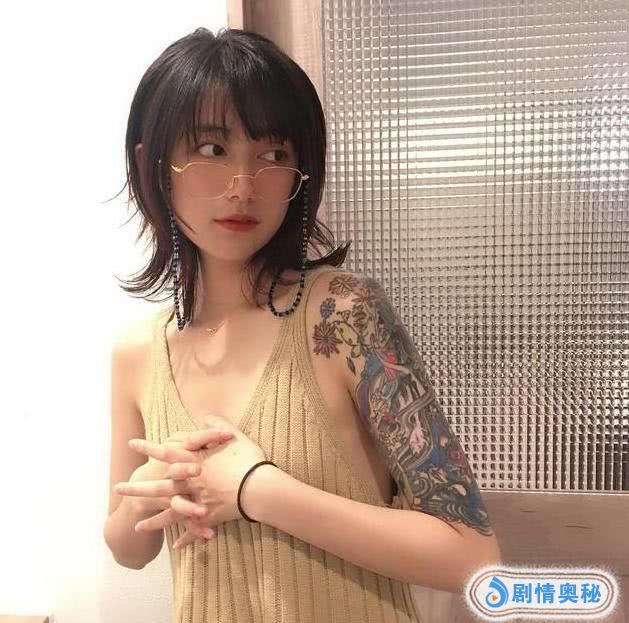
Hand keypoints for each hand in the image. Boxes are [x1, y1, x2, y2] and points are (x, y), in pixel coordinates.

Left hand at [116, 414, 270, 548]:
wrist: (260, 487)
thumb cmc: (249, 459)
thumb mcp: (235, 437)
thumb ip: (218, 426)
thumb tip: (206, 416)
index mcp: (195, 461)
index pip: (167, 453)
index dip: (149, 447)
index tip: (132, 443)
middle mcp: (191, 482)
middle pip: (158, 486)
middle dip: (137, 488)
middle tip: (118, 489)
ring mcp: (197, 502)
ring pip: (169, 513)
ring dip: (152, 521)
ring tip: (136, 527)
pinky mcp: (208, 517)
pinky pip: (194, 530)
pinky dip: (186, 538)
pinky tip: (175, 546)